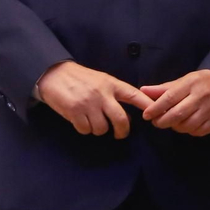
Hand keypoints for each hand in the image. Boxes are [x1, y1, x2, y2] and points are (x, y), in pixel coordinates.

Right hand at [34, 61, 153, 137]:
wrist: (55, 74)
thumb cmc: (81, 79)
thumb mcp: (101, 80)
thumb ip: (114, 94)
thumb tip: (127, 114)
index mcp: (111, 83)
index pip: (134, 95)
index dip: (146, 105)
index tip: (155, 114)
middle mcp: (102, 93)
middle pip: (120, 119)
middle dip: (123, 131)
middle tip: (120, 134)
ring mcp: (88, 103)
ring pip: (102, 128)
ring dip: (99, 129)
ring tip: (93, 122)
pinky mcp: (74, 111)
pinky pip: (85, 129)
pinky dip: (85, 129)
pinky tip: (81, 121)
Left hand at [140, 69, 209, 135]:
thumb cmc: (201, 82)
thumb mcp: (184, 80)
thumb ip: (164, 88)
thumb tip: (143, 91)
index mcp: (191, 84)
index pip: (170, 97)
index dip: (156, 108)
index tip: (146, 115)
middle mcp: (201, 96)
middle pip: (177, 114)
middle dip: (163, 121)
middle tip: (157, 122)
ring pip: (187, 125)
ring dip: (176, 127)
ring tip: (172, 122)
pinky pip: (199, 131)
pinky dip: (189, 131)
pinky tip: (186, 125)